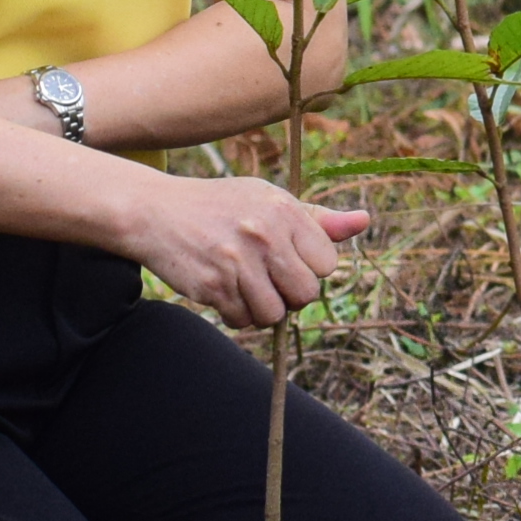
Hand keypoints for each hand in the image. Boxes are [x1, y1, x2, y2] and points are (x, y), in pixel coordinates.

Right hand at [117, 175, 374, 327]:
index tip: (290, 260)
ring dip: (262, 309)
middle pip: (306, 295)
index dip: (310, 268)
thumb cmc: (222, 206)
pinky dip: (236, 315)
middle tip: (269, 280)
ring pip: (274, 314)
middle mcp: (264, 236)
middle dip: (291, 295)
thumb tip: (365, 221)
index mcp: (285, 211)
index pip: (327, 264)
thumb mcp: (270, 200)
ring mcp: (237, 262)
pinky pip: (242, 320)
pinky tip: (225, 292)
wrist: (156, 211)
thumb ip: (318, 219)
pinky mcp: (212, 286)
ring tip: (247, 287)